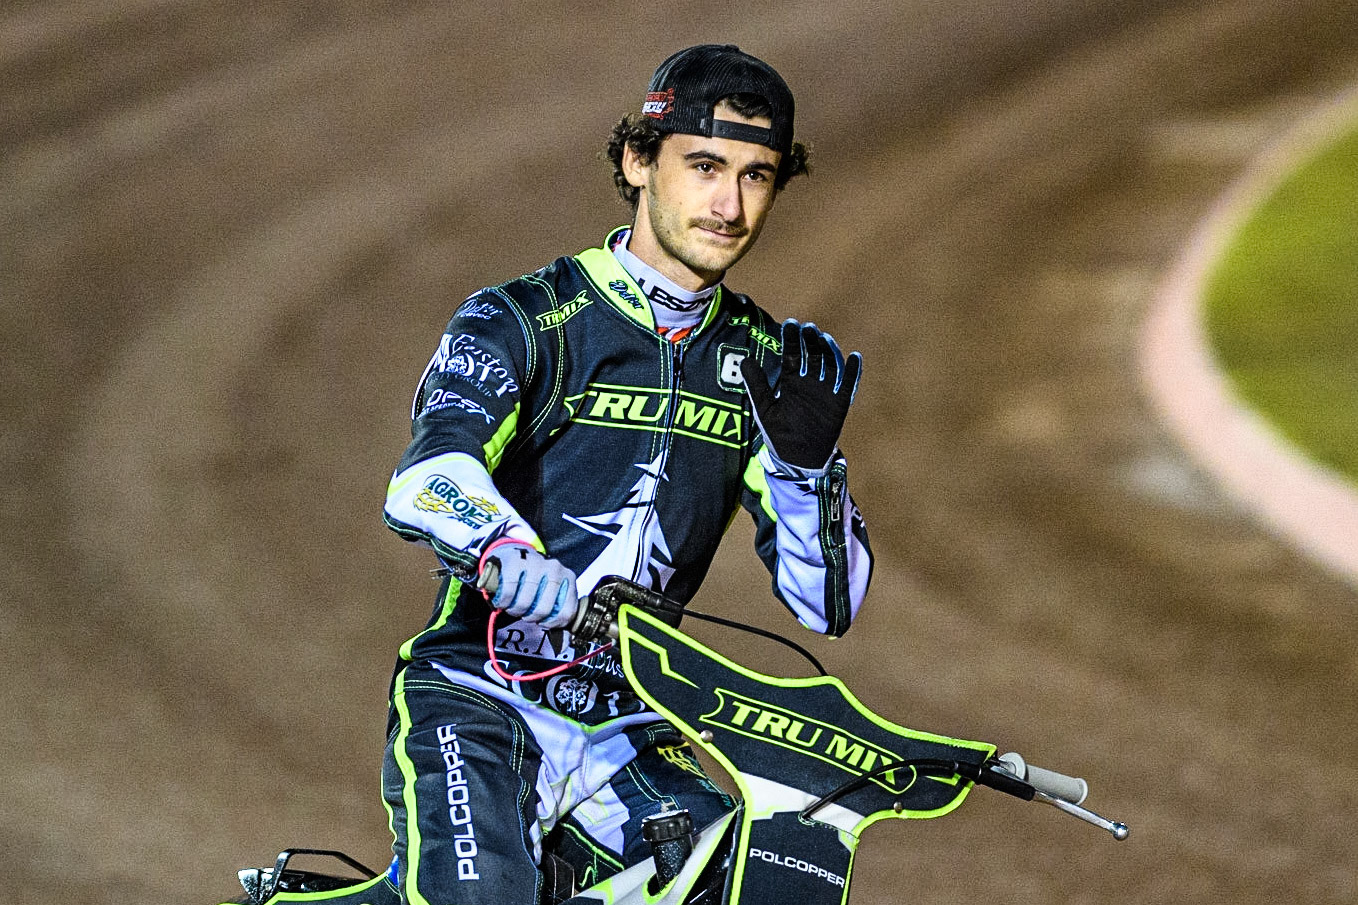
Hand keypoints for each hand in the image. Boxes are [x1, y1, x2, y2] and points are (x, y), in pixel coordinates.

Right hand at [480, 543, 578, 629]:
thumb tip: (562, 644)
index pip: (565, 613)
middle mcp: (554, 569)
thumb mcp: (550, 594)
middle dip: (530, 616)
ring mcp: (535, 564)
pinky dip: (503, 601)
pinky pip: (508, 594)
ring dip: (515, 609)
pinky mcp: (514, 563)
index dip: (551, 623)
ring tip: (514, 603)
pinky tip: (504, 598)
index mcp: (567, 578)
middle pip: (543, 610)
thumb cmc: (533, 580)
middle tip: (525, 610)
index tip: (543, 620)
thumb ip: (557, 616)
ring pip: (524, 603)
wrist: (512, 554)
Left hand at [740, 320, 861, 470]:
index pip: (793, 354)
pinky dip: (853, 372)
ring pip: (830, 365)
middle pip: (813, 355)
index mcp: (791, 381)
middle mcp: (810, 382)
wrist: (798, 460)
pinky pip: (848, 385)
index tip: (791, 323)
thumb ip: (756, 385)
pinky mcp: (839, 404)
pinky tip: (854, 357)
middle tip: (809, 328)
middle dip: (811, 341)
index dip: (792, 339)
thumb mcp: (765, 409)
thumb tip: (744, 360)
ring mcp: (825, 392)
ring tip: (825, 339)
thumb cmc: (779, 434)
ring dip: (829, 351)